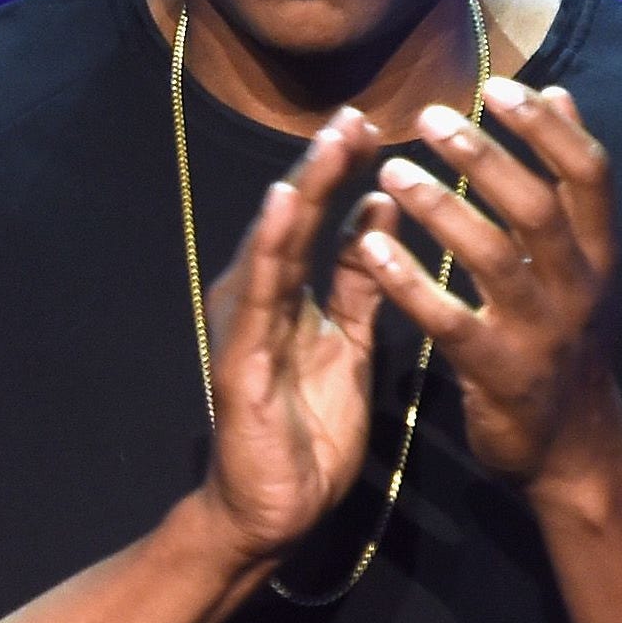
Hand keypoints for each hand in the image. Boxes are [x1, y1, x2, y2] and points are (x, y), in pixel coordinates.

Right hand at [195, 108, 396, 564]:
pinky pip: (263, 293)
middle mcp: (262, 301)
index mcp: (293, 299)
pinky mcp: (241, 355)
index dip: (344, 172)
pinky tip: (290, 204)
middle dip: (324, 165)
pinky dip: (275, 244)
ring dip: (303, 188)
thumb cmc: (308, 433)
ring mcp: (247, 325)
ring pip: (277, 244)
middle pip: (296, 221)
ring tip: (330, 140)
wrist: (272, 510)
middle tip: (355, 112)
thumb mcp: (350, 347)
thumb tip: (380, 214)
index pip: (320, 222)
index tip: (376, 123)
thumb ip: (361, 286)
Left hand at [361, 78, 621, 487]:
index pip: (589, 174)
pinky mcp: (501, 374)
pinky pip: (450, 320)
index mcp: (601, 255)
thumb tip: (561, 95)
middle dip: (484, 157)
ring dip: (442, 209)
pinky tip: (371, 247)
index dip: (548, 127)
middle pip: (538, 207)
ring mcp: (543, 333)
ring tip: (390, 173)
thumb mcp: (584, 265)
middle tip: (427, 118)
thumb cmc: (564, 343)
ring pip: (495, 257)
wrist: (576, 451)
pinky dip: (410, 281)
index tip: (499, 86)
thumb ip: (569, 186)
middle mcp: (581, 288)